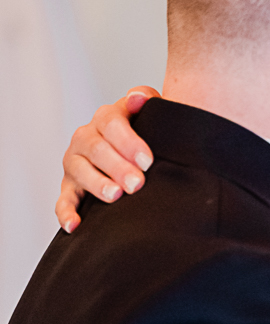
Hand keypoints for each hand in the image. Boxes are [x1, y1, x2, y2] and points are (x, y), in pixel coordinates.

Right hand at [59, 88, 157, 232]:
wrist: (137, 152)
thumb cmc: (148, 132)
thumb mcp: (151, 113)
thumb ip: (147, 100)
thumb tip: (140, 98)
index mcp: (107, 119)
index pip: (111, 123)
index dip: (128, 141)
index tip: (147, 160)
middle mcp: (87, 137)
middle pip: (95, 148)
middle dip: (116, 166)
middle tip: (137, 183)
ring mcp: (76, 162)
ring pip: (79, 171)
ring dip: (96, 183)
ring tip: (115, 195)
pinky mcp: (70, 185)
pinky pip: (64, 199)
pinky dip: (66, 212)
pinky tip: (74, 225)